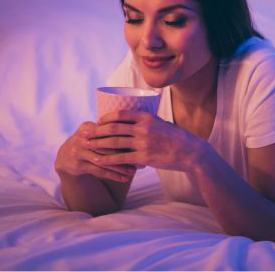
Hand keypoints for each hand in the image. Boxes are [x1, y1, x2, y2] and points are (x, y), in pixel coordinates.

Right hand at [54, 121, 136, 182]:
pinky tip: (124, 179)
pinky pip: (98, 171)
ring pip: (103, 160)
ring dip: (119, 167)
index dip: (123, 136)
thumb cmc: (88, 143)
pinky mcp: (77, 165)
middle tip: (139, 159)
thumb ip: (109, 131)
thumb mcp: (94, 133)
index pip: (108, 131)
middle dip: (123, 153)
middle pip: (106, 146)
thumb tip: (137, 132)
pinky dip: (112, 175)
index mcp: (88, 127)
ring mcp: (78, 151)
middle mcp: (82, 138)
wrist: (65, 157)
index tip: (138, 143)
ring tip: (133, 171)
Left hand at [87, 109, 206, 171]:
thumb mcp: (160, 123)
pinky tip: (97, 161)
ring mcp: (143, 143)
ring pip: (114, 142)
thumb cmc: (175, 138)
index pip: (120, 114)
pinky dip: (107, 160)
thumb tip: (130, 122)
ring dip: (97, 144)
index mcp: (146, 117)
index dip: (106, 117)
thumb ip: (145, 122)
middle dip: (96, 130)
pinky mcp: (144, 157)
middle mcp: (143, 128)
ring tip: (86, 145)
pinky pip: (121, 158)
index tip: (97, 121)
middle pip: (113, 128)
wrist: (190, 152)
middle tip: (84, 133)